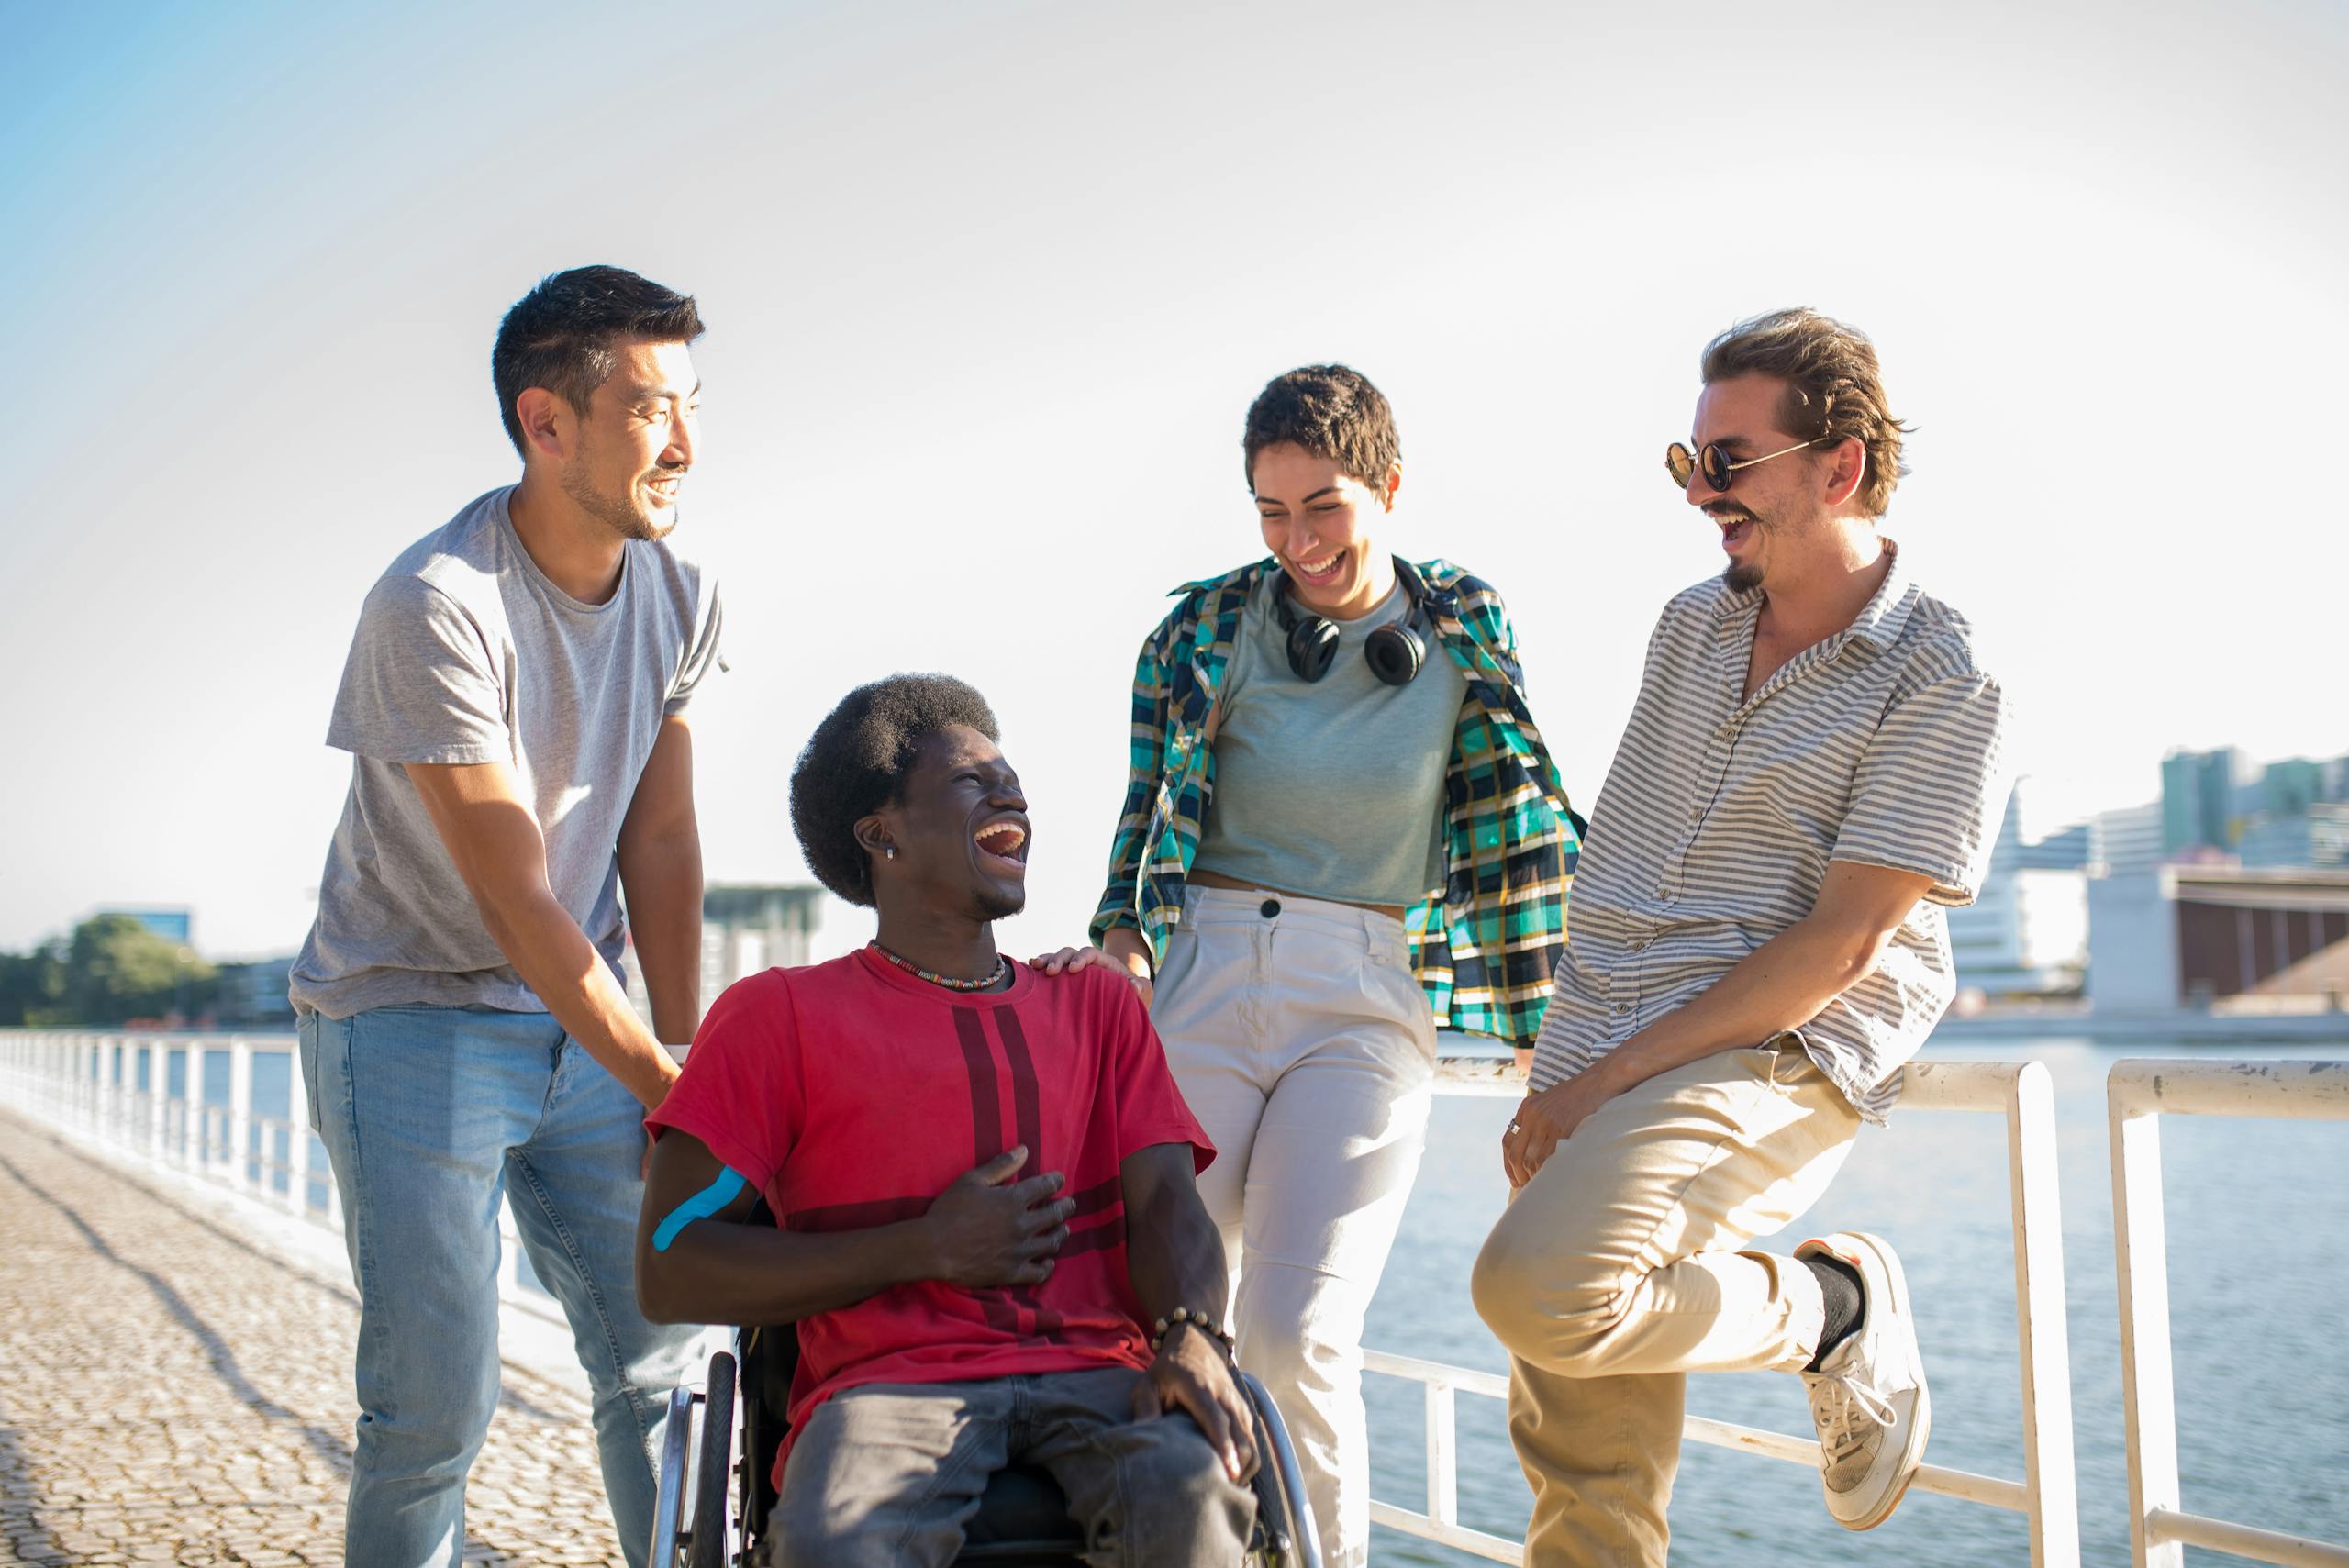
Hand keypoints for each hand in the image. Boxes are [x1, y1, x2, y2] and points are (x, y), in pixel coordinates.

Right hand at [919, 1147, 1072, 1287]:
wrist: (933, 1248)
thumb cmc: (949, 1210)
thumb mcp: (971, 1180)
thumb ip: (1001, 1165)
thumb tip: (1025, 1149)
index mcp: (1014, 1200)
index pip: (1046, 1186)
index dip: (1056, 1181)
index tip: (1059, 1180)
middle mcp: (1023, 1225)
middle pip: (1056, 1214)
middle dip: (1066, 1207)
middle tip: (1070, 1204)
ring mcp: (1019, 1250)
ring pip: (1052, 1242)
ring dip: (1061, 1233)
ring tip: (1063, 1229)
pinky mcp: (1012, 1272)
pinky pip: (1039, 1272)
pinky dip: (1047, 1266)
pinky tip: (1048, 1261)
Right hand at [1030, 938, 1152, 1008]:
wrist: (1125, 999)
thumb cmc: (1134, 996)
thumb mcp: (1143, 992)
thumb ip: (1141, 988)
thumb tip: (1135, 987)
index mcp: (1105, 963)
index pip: (1091, 953)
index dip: (1081, 958)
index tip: (1073, 969)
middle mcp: (1087, 963)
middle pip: (1070, 952)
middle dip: (1059, 958)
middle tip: (1050, 971)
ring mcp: (1075, 970)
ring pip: (1058, 958)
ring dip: (1046, 960)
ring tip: (1035, 966)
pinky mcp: (1066, 980)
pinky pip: (1051, 969)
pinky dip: (1041, 967)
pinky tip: (1029, 970)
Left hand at [1132, 1324, 1257, 1482]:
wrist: (1196, 1344)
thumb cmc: (1168, 1370)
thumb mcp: (1148, 1383)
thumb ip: (1145, 1407)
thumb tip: (1141, 1434)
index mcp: (1201, 1388)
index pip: (1217, 1420)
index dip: (1224, 1446)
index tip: (1228, 1471)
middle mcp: (1225, 1396)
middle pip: (1241, 1435)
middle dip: (1238, 1465)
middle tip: (1225, 1491)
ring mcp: (1238, 1403)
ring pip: (1251, 1440)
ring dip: (1245, 1466)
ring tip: (1229, 1489)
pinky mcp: (1244, 1410)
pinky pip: (1253, 1439)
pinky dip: (1248, 1459)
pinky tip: (1235, 1476)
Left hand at [1501, 1075, 1615, 1187]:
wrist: (1599, 1082)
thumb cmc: (1578, 1097)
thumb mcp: (1549, 1103)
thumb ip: (1537, 1123)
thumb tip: (1530, 1156)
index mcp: (1526, 1108)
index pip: (1508, 1142)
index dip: (1508, 1165)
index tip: (1514, 1179)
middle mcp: (1533, 1114)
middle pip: (1517, 1154)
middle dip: (1519, 1175)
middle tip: (1526, 1188)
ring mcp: (1547, 1121)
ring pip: (1533, 1159)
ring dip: (1535, 1177)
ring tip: (1541, 1187)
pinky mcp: (1563, 1127)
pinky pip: (1551, 1157)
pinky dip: (1550, 1171)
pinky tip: (1553, 1178)